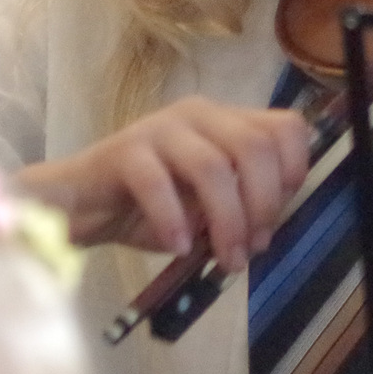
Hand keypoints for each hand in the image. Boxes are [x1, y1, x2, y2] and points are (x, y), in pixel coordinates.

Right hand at [17, 96, 308, 271]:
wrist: (79, 206)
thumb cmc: (147, 208)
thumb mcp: (204, 209)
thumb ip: (237, 208)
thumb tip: (264, 233)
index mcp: (225, 122)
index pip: (286, 127)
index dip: (294, 172)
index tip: (278, 217)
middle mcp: (198, 114)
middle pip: (255, 146)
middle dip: (263, 204)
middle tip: (252, 249)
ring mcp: (160, 128)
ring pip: (213, 166)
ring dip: (227, 221)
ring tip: (225, 259)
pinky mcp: (124, 150)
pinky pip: (158, 182)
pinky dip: (174, 220)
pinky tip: (178, 247)